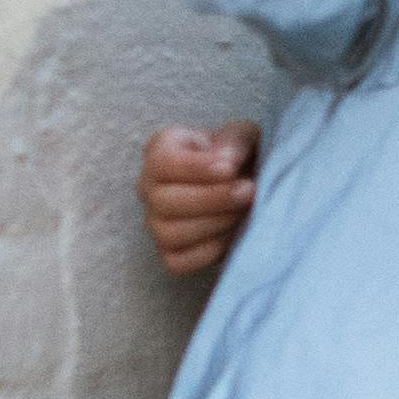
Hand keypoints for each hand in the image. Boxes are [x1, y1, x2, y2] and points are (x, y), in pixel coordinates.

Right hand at [140, 123, 260, 283]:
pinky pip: (180, 261)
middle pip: (163, 201)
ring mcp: (155, 223)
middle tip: (249, 191)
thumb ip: (234, 142)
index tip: (230, 169)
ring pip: (170, 233)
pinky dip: (210, 251)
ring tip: (244, 211)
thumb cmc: (240, 156)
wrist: (247, 184)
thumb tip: (225, 163)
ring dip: (215, 224)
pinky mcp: (170, 254)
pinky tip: (235, 233)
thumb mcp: (243, 136)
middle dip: (212, 199)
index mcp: (160, 151)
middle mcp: (148, 188)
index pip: (162, 163)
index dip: (196, 168)